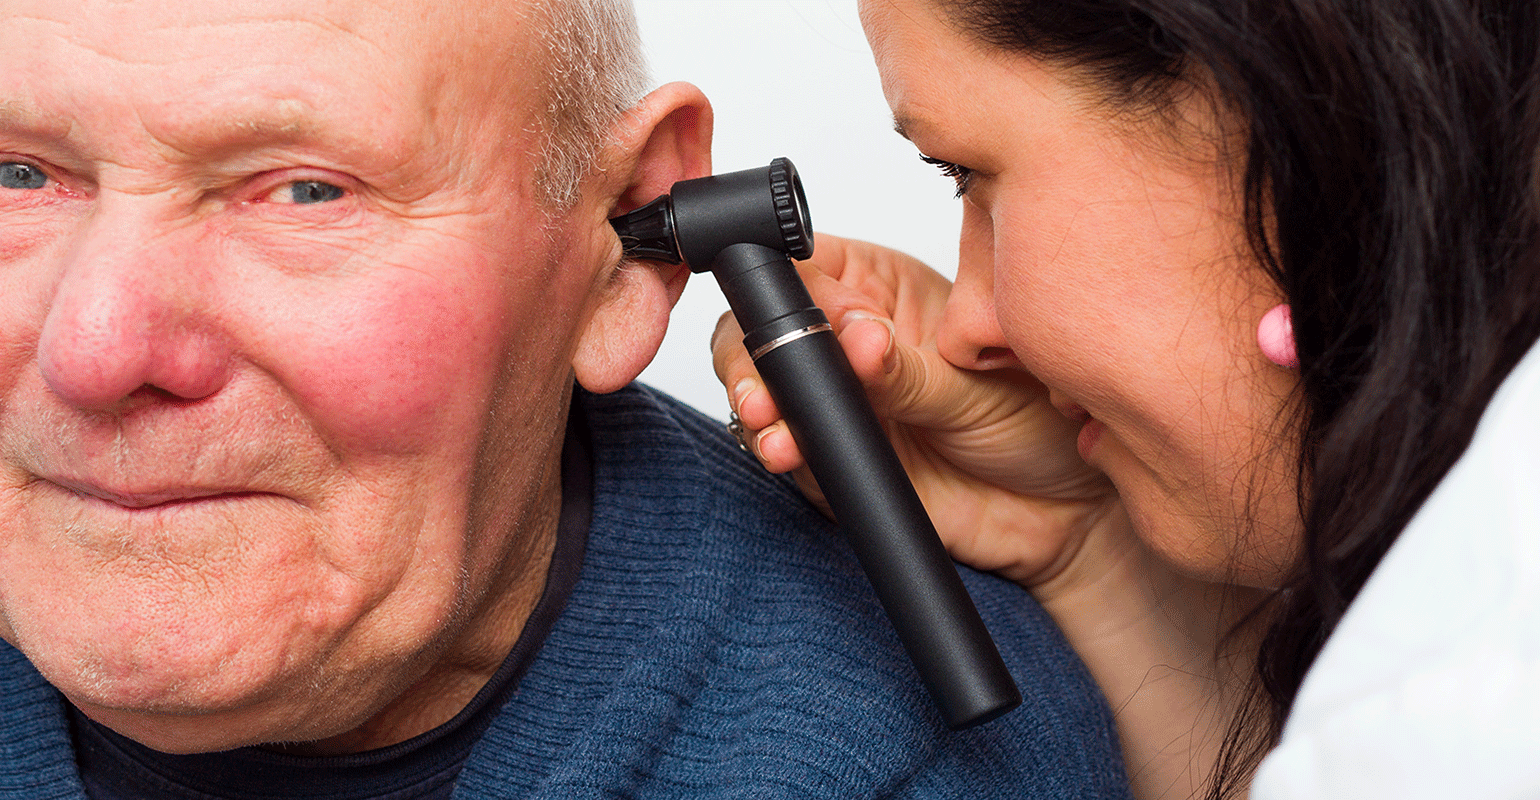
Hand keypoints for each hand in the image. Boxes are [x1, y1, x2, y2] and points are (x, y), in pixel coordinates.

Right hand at [711, 234, 1117, 587]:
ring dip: (757, 403)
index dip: (783, 286)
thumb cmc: (1039, 426)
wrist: (1062, 518)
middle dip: (753, 354)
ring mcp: (837, 403)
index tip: (797, 317)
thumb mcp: (974, 387)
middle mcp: (848, 343)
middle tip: (768, 386)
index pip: (807, 270)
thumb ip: (906, 368)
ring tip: (772, 424)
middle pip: (765, 328)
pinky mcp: (834, 459)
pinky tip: (787, 451)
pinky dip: (779, 450)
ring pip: (765, 389)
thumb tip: (856, 338)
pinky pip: (789, 450)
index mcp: (881, 291)